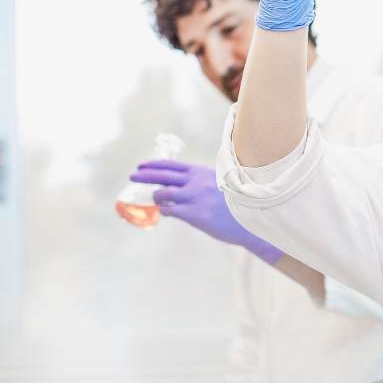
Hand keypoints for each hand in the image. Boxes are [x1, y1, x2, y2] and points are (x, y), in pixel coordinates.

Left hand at [130, 161, 283, 262]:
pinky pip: (170, 210)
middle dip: (144, 175)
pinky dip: (164, 210)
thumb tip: (183, 188)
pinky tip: (165, 212)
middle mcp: (195, 182)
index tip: (141, 165)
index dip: (154, 164)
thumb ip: (201, 183)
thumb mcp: (219, 184)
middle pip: (162, 175)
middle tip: (132, 176)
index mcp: (201, 172)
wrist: (251, 218)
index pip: (172, 165)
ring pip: (163, 193)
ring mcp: (194, 197)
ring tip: (155, 201)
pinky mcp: (194, 214)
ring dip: (156, 197)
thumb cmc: (236, 202)